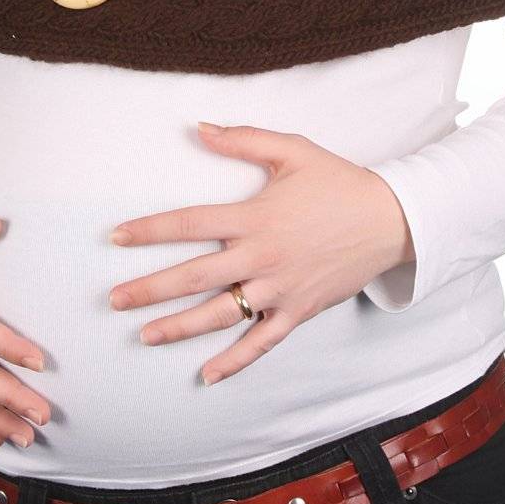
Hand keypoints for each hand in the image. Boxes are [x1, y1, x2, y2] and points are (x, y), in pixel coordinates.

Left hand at [108, 122, 412, 385]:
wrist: (390, 220)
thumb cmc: (339, 182)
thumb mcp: (293, 150)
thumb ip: (243, 140)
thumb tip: (199, 128)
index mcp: (255, 217)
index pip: (189, 223)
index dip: (149, 229)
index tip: (116, 236)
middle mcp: (262, 257)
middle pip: (194, 277)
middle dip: (149, 289)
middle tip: (114, 300)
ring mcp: (279, 290)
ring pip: (220, 315)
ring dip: (179, 327)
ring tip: (144, 335)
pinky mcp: (297, 312)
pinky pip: (261, 343)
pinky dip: (234, 362)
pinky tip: (206, 375)